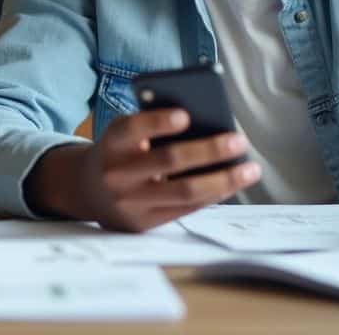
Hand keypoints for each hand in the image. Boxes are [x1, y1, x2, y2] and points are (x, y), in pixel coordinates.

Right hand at [36, 108, 259, 231]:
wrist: (88, 191)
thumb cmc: (119, 152)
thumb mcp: (124, 135)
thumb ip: (152, 128)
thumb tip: (206, 127)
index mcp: (111, 143)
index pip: (133, 129)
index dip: (158, 122)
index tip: (186, 115)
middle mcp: (117, 174)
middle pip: (168, 161)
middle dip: (209, 150)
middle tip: (238, 141)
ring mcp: (130, 203)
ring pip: (184, 191)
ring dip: (223, 179)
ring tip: (250, 169)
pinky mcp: (144, 223)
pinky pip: (186, 209)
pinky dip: (213, 195)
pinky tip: (231, 184)